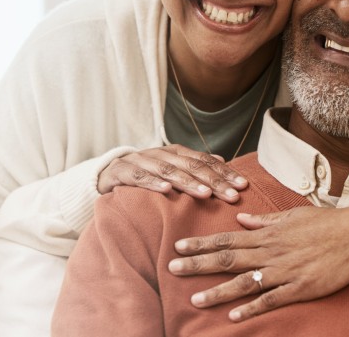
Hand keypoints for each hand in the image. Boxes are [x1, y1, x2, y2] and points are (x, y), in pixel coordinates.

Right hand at [97, 144, 247, 201]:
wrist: (105, 174)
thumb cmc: (144, 176)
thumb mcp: (170, 170)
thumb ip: (193, 165)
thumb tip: (223, 161)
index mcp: (174, 153)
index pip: (204, 161)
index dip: (224, 172)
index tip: (243, 186)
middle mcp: (159, 154)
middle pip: (190, 165)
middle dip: (213, 180)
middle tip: (232, 195)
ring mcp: (140, 161)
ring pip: (167, 170)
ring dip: (187, 182)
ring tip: (205, 194)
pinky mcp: (121, 172)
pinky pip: (138, 177)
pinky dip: (152, 183)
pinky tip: (166, 191)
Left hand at [167, 201, 348, 320]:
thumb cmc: (326, 223)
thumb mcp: (292, 216)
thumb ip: (265, 221)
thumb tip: (241, 220)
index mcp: (267, 234)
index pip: (226, 238)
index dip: (201, 244)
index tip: (178, 247)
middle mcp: (270, 252)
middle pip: (227, 259)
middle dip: (198, 265)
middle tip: (172, 269)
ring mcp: (284, 271)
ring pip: (244, 282)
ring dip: (218, 291)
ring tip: (195, 299)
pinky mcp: (300, 287)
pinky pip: (271, 299)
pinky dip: (252, 308)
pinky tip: (234, 316)